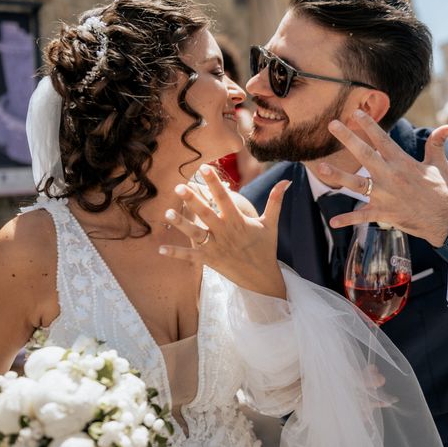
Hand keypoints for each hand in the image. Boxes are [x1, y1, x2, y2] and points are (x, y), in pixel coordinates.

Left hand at [158, 165, 290, 297]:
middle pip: (206, 214)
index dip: (214, 183)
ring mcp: (216, 247)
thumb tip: (287, 180)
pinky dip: (176, 254)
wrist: (262, 278)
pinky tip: (161, 250)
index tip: (204, 168)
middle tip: (179, 187)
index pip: (224, 198)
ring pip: (196, 233)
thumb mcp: (271, 223)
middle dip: (193, 200)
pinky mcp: (209, 260)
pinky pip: (190, 256)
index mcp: (238, 221)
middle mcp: (225, 232)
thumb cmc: (265, 248)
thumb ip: (276, 200)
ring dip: (182, 224)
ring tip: (169, 213)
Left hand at [319, 110, 447, 246]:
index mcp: (403, 162)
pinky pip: (362, 217)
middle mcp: (391, 176)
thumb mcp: (440, 165)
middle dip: (347, 138)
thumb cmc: (445, 192)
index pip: (382, 139)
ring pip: (356, 184)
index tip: (355, 112)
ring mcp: (385, 196)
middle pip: (364, 154)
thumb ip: (437, 144)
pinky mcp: (384, 213)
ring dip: (338, 176)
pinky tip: (333, 222)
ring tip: (321, 168)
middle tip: (332, 124)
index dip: (368, 125)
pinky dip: (347, 220)